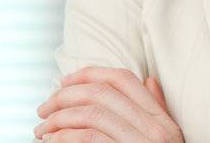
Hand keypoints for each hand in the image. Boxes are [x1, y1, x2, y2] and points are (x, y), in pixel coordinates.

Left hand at [34, 67, 183, 141]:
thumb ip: (157, 110)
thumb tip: (149, 81)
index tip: (64, 82)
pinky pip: (88, 139)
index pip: (122, 80)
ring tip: (43, 130)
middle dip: (64, 97)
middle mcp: (153, 129)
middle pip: (101, 94)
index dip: (89, 74)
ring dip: (58, 120)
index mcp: (161, 119)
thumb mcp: (167, 139)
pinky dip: (64, 137)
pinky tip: (53, 142)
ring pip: (91, 116)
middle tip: (44, 109)